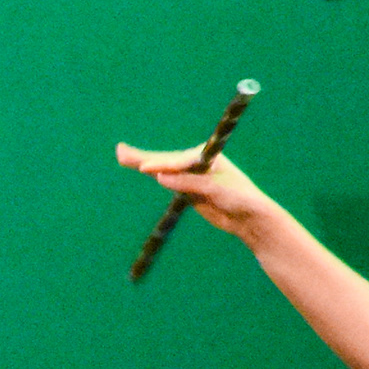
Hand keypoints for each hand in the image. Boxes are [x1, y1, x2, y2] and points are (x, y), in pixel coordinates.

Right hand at [116, 138, 276, 236]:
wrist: (248, 217)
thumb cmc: (239, 198)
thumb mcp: (215, 189)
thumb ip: (188, 183)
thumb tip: (160, 178)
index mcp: (207, 155)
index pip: (178, 161)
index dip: (160, 165)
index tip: (145, 169)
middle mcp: (197, 161)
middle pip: (165, 160)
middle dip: (142, 157)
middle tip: (120, 151)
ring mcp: (191, 174)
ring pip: (162, 168)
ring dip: (142, 161)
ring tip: (121, 154)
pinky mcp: (187, 188)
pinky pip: (165, 180)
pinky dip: (151, 174)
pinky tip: (139, 167)